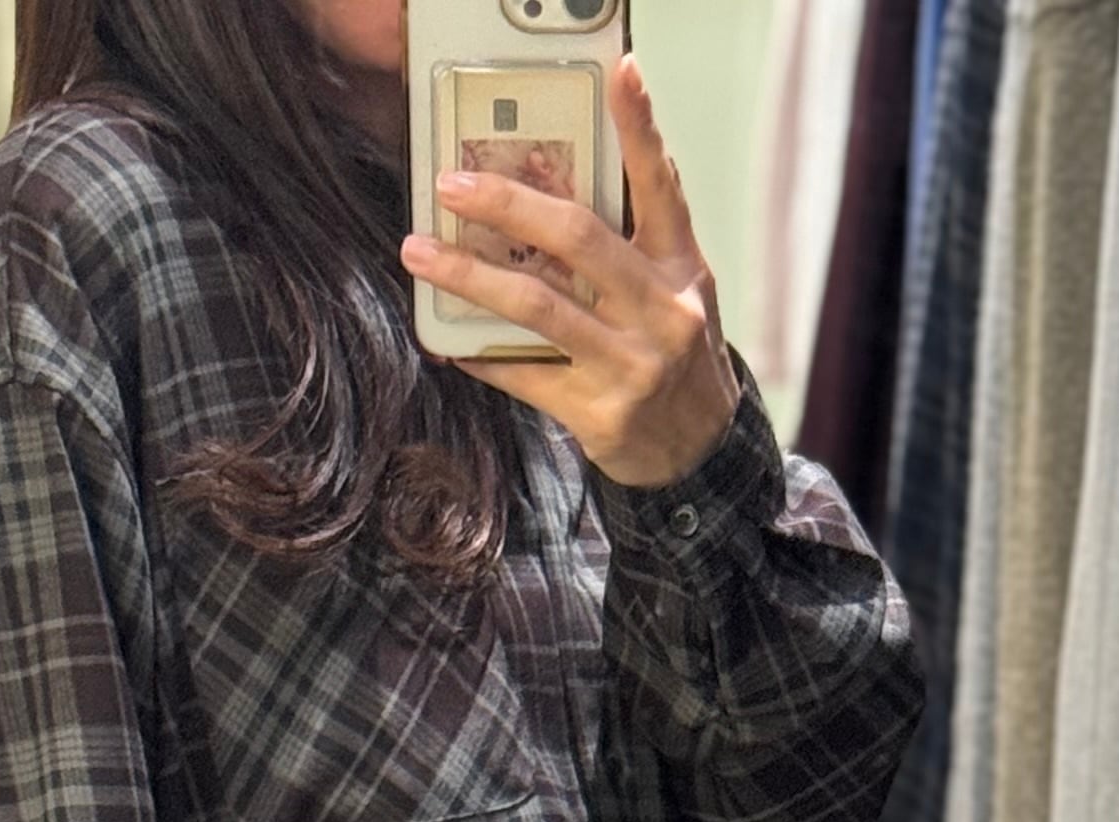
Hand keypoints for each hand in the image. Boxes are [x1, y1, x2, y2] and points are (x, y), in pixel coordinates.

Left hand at [401, 54, 739, 490]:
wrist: (698, 453)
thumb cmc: (674, 356)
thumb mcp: (676, 290)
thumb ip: (635, 239)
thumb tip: (563, 178)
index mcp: (681, 268)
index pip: (661, 185)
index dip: (641, 127)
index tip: (621, 70)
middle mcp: (661, 311)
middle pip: (577, 238)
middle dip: (507, 204)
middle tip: (452, 185)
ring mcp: (630, 365)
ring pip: (537, 304)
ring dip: (468, 276)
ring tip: (420, 253)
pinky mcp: (598, 413)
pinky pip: (524, 372)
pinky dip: (479, 351)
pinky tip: (446, 337)